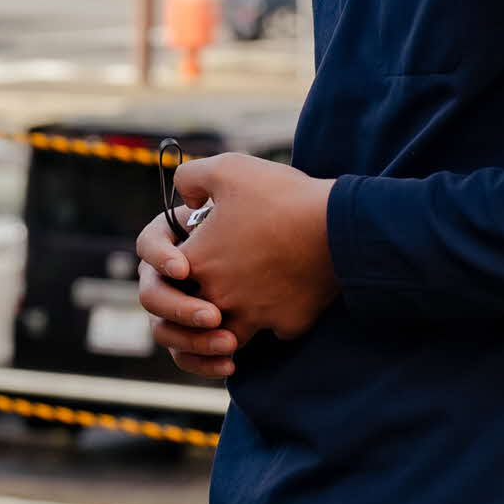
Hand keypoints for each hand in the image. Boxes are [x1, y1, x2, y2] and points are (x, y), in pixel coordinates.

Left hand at [134, 154, 337, 378]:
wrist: (337, 225)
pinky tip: (284, 300)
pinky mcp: (287, 324)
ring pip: (229, 334)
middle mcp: (219, 297)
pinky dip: (276, 319)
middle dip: (200, 297)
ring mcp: (254, 316)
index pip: (166, 274)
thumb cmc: (280, 196)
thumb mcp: (228, 168)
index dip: (174, 261)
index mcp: (199, 262)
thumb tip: (186, 197)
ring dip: (232, 321)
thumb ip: (192, 178)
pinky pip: (274, 330)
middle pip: (194, 310)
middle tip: (219, 278)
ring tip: (246, 298)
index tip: (196, 248)